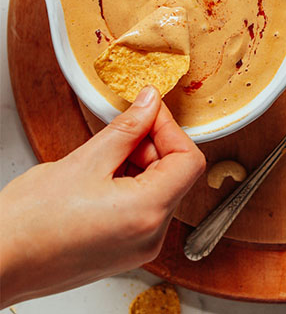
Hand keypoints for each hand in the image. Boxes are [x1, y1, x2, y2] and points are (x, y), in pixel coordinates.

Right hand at [0, 86, 204, 306]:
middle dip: (153, 144)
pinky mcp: (127, 248)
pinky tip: (103, 175)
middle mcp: (152, 235)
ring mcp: (141, 245)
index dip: (171, 129)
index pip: (189, 160)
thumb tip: (150, 103)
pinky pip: (146, 206)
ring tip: (105, 155)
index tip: (150, 112)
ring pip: (161, 187)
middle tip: (123, 129)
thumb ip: (127, 128)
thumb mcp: (84, 160)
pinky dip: (132, 183)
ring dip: (141, 162)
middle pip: (177, 173)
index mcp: (148, 213)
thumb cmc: (29, 223)